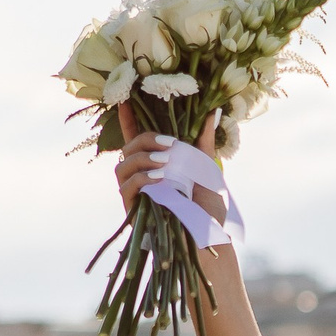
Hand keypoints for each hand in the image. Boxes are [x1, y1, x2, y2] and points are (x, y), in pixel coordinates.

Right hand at [111, 104, 224, 222]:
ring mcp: (135, 191)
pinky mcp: (132, 208)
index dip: (128, 119)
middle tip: (170, 144)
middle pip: (129, 148)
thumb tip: (211, 112)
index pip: (136, 136)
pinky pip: (128, 186)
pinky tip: (159, 177)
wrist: (208, 235)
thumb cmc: (207, 205)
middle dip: (146, 139)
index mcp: (155, 163)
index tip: (125, 99)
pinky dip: (142, 178)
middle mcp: (141, 175)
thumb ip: (204, 141)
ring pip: (123, 165)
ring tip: (166, 161)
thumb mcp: (206, 168)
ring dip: (143, 158)